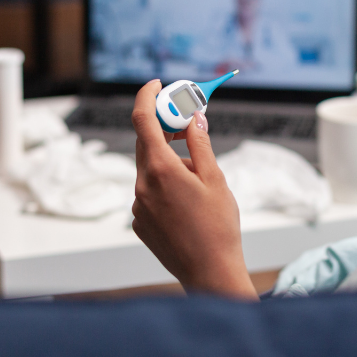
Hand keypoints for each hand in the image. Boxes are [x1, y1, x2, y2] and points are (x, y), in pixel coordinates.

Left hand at [130, 80, 257, 299]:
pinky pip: (149, 192)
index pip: (142, 119)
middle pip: (146, 143)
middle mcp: (142, 186)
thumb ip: (200, 143)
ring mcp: (138, 206)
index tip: (158, 84)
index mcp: (160, 170)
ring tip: (199, 178)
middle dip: (164, 128)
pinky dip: (165, 184)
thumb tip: (192, 116)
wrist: (210, 272)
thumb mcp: (215, 178)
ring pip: (150, 169)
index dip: (147, 96)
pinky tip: (189, 201)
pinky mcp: (140, 222)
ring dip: (170, 161)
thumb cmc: (219, 226)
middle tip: (186, 123)